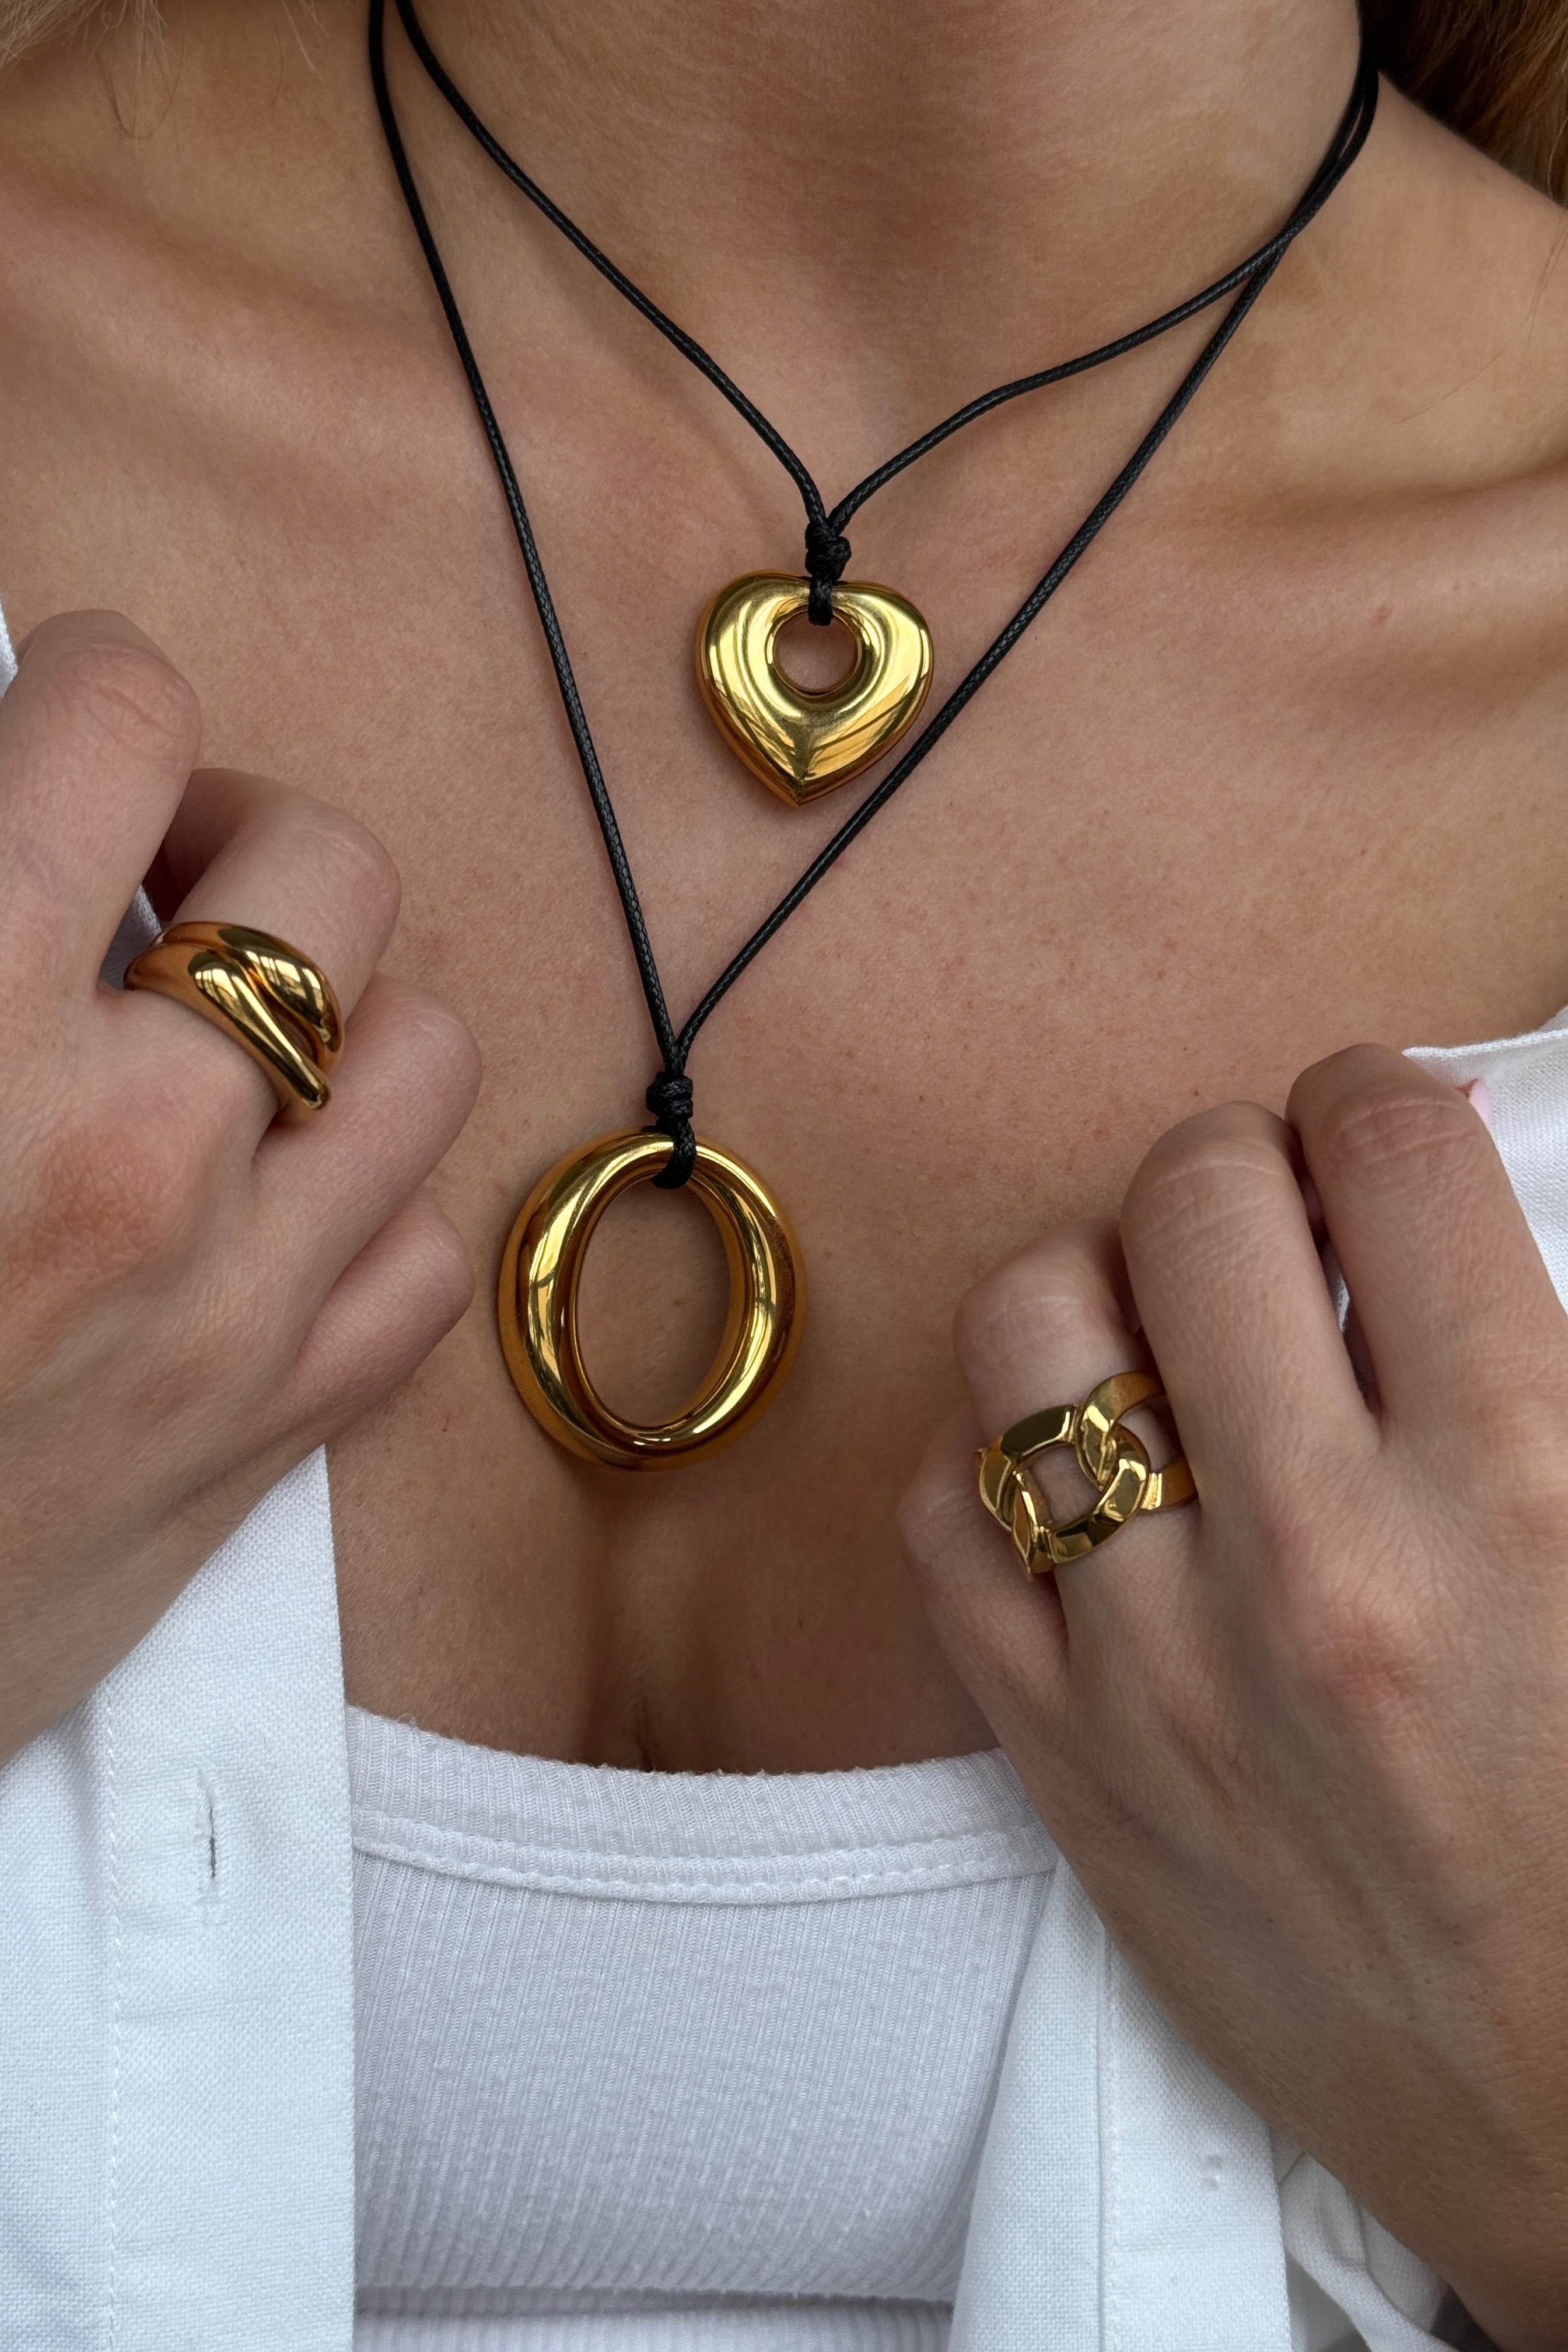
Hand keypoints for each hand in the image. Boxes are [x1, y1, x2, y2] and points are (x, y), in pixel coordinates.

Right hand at [0, 613, 479, 1767]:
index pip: (117, 720)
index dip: (91, 680)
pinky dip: (369, 1197)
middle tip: (149, 873)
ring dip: (343, 1002)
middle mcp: (133, 1147)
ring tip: (234, 1025)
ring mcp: (230, 1303)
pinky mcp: (265, 1436)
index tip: (62, 719)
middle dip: (240, 830)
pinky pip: (420, 1260)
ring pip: (426, 1054)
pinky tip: (271, 1191)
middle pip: (330, 871)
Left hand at [900, 1047, 1567, 2347]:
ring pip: (1026, 1325)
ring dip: (1095, 1274)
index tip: (1377, 1125)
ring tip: (1159, 1316)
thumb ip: (1546, 1367)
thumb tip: (1447, 1180)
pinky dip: (990, 1452)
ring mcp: (1159, 1668)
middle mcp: (1321, 1568)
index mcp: (1519, 1496)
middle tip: (1276, 1211)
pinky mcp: (1063, 1763)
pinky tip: (1074, 1463)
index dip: (1380, 1099)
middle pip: (1193, 1201)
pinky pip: (941, 1519)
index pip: (1391, 1159)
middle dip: (1238, 1159)